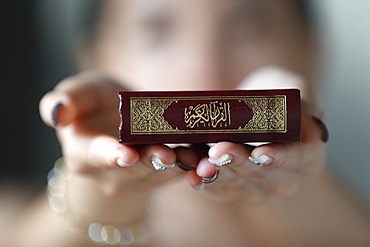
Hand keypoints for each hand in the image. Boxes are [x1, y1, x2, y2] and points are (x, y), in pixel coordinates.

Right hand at [39, 71, 186, 198]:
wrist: (114, 123)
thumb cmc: (95, 105)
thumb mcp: (82, 93)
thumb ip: (68, 98)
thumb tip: (58, 110)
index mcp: (82, 152)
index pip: (94, 155)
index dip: (110, 155)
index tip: (127, 155)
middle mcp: (107, 173)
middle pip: (131, 169)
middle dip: (150, 162)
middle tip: (169, 155)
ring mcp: (132, 178)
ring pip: (156, 174)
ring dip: (174, 167)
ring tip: (191, 158)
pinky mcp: (155, 177)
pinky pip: (173, 174)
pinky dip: (187, 167)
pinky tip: (202, 160)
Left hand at [191, 66, 327, 204]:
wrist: (253, 110)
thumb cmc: (275, 97)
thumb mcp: (292, 87)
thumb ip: (300, 97)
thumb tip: (300, 113)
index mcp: (308, 155)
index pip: (300, 159)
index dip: (280, 157)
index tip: (259, 152)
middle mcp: (286, 178)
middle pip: (264, 176)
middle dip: (238, 164)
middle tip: (217, 151)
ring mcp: (259, 188)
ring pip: (239, 187)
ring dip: (217, 176)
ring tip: (200, 164)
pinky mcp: (234, 189)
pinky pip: (219, 190)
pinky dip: (203, 181)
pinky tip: (190, 174)